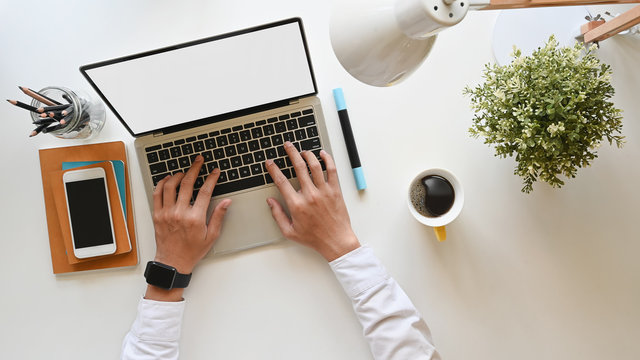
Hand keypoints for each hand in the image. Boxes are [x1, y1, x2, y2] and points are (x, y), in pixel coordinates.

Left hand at [146, 155, 230, 300]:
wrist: (173, 262)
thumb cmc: (192, 251)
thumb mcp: (211, 236)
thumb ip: (218, 216)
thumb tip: (226, 202)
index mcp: (195, 218)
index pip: (205, 191)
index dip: (211, 178)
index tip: (215, 172)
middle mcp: (180, 213)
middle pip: (187, 183)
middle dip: (195, 168)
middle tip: (199, 161)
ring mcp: (166, 213)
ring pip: (170, 186)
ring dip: (178, 175)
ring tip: (184, 171)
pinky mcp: (157, 215)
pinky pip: (157, 194)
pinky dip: (162, 184)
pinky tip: (168, 179)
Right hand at [266, 142, 359, 261]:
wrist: (336, 241)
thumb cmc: (314, 238)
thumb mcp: (289, 231)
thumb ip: (278, 215)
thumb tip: (270, 201)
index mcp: (297, 205)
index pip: (281, 181)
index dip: (274, 169)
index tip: (270, 163)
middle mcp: (310, 195)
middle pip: (298, 167)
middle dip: (291, 153)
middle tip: (287, 145)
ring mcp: (324, 191)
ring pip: (315, 165)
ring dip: (307, 154)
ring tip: (303, 150)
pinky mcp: (335, 191)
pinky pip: (332, 170)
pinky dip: (327, 159)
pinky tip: (322, 154)